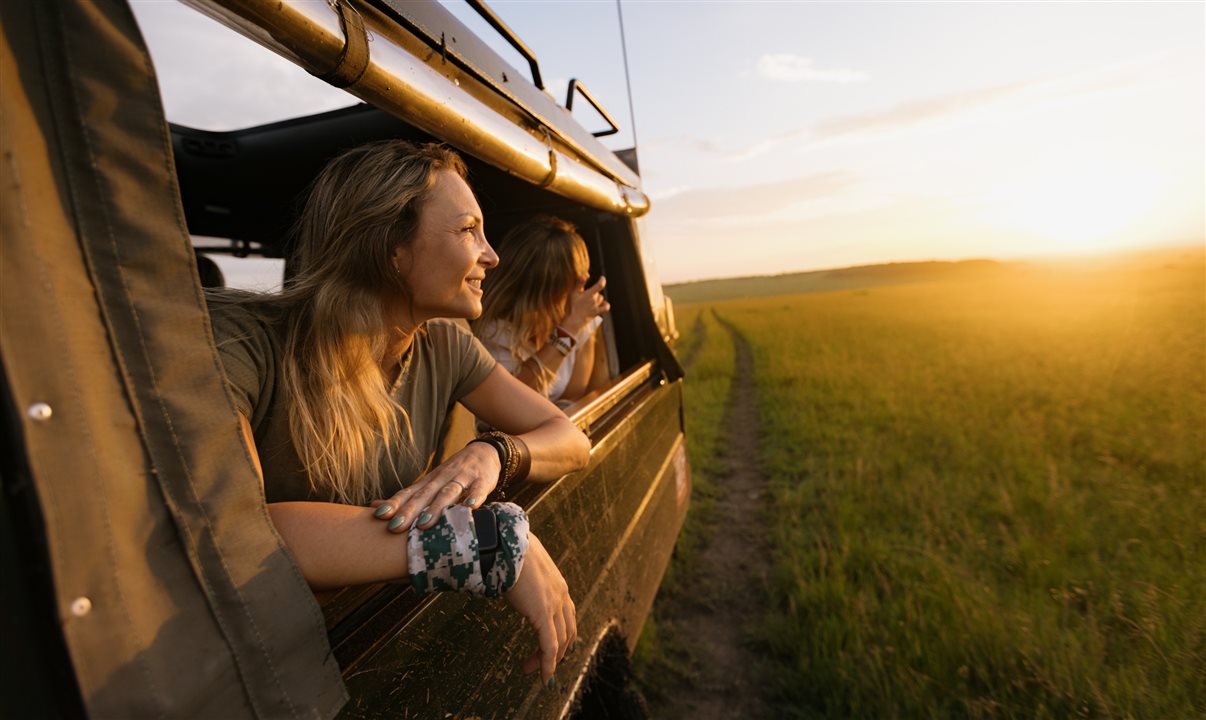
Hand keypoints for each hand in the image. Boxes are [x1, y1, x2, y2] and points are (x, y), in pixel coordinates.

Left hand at [370, 442, 498, 531]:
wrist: (484, 451)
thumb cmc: (453, 474)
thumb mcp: (430, 483)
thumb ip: (406, 497)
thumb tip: (373, 508)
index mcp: (429, 481)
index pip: (409, 492)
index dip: (394, 504)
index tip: (379, 516)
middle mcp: (442, 478)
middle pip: (424, 495)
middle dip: (409, 510)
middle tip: (395, 527)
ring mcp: (463, 479)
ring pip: (448, 493)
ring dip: (436, 508)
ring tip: (424, 523)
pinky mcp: (482, 481)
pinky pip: (478, 490)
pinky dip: (474, 498)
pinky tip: (469, 508)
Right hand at [505, 531, 576, 684]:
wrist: (508, 543)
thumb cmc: (510, 549)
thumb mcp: (523, 565)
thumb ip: (523, 576)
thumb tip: (507, 573)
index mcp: (559, 585)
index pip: (568, 617)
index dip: (563, 636)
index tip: (552, 649)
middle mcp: (561, 596)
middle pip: (567, 632)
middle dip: (556, 652)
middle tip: (541, 664)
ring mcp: (554, 605)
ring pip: (559, 642)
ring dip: (548, 661)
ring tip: (532, 671)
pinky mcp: (542, 614)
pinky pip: (549, 646)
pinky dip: (547, 664)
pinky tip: (542, 676)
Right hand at [560, 276, 609, 337]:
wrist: (574, 320)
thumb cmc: (573, 305)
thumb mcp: (574, 293)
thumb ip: (580, 283)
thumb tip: (587, 273)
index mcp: (589, 294)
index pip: (600, 285)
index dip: (602, 280)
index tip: (602, 278)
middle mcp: (594, 300)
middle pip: (597, 292)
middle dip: (593, 292)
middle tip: (585, 296)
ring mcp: (596, 307)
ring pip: (600, 298)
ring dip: (597, 298)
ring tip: (589, 301)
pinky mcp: (597, 312)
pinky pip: (606, 307)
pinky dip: (605, 304)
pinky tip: (603, 303)